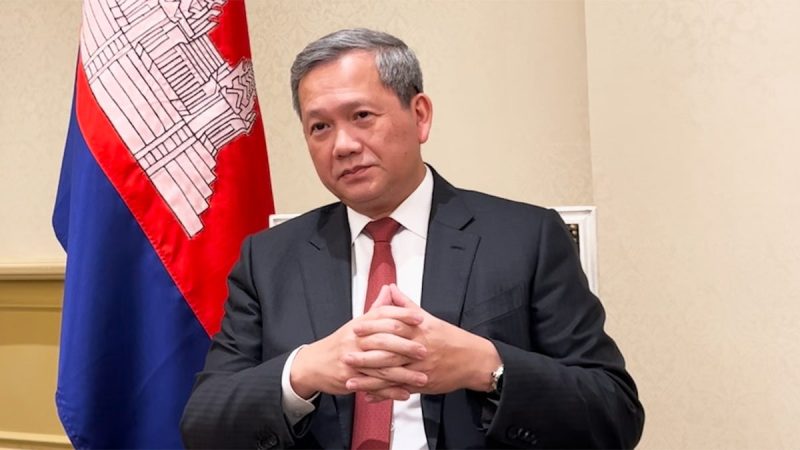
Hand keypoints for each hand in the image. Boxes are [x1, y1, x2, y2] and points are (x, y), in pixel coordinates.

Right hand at [289, 286, 426, 399]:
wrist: (314, 363)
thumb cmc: (340, 344)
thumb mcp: (357, 323)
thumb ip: (377, 308)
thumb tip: (390, 289)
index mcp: (360, 325)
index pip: (383, 315)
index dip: (402, 315)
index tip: (420, 318)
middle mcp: (356, 340)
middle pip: (384, 340)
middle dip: (406, 346)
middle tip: (424, 350)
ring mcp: (353, 360)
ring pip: (382, 366)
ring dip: (404, 374)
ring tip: (422, 377)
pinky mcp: (350, 379)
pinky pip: (374, 385)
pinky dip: (390, 391)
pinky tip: (404, 393)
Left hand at [345, 284, 501, 399]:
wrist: (473, 360)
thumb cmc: (450, 338)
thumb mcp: (429, 318)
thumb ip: (406, 305)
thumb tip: (390, 288)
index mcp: (419, 331)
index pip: (393, 328)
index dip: (373, 328)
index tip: (356, 328)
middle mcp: (419, 350)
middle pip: (389, 353)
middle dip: (366, 357)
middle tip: (346, 356)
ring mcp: (420, 369)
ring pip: (392, 375)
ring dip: (369, 380)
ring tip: (350, 381)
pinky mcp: (422, 385)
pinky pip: (399, 390)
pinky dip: (383, 394)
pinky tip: (368, 396)